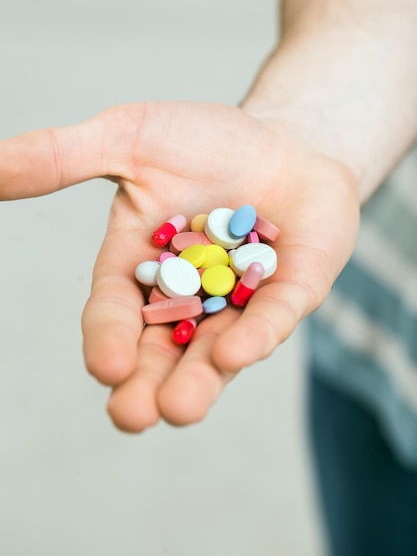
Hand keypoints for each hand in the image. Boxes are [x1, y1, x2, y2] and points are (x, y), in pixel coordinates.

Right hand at [0, 101, 359, 430]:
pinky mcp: (292, 292)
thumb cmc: (206, 141)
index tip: (104, 366)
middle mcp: (190, 299)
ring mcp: (243, 301)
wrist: (284, 139)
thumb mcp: (129, 138)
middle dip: (147, 384)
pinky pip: (274, 316)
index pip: (117, 310)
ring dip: (198, 379)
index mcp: (143, 268)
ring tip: (179, 410)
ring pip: (216, 350)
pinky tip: (237, 353)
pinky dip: (257, 333)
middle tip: (131, 417)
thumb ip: (62, 157)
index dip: (108, 338)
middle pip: (162, 350)